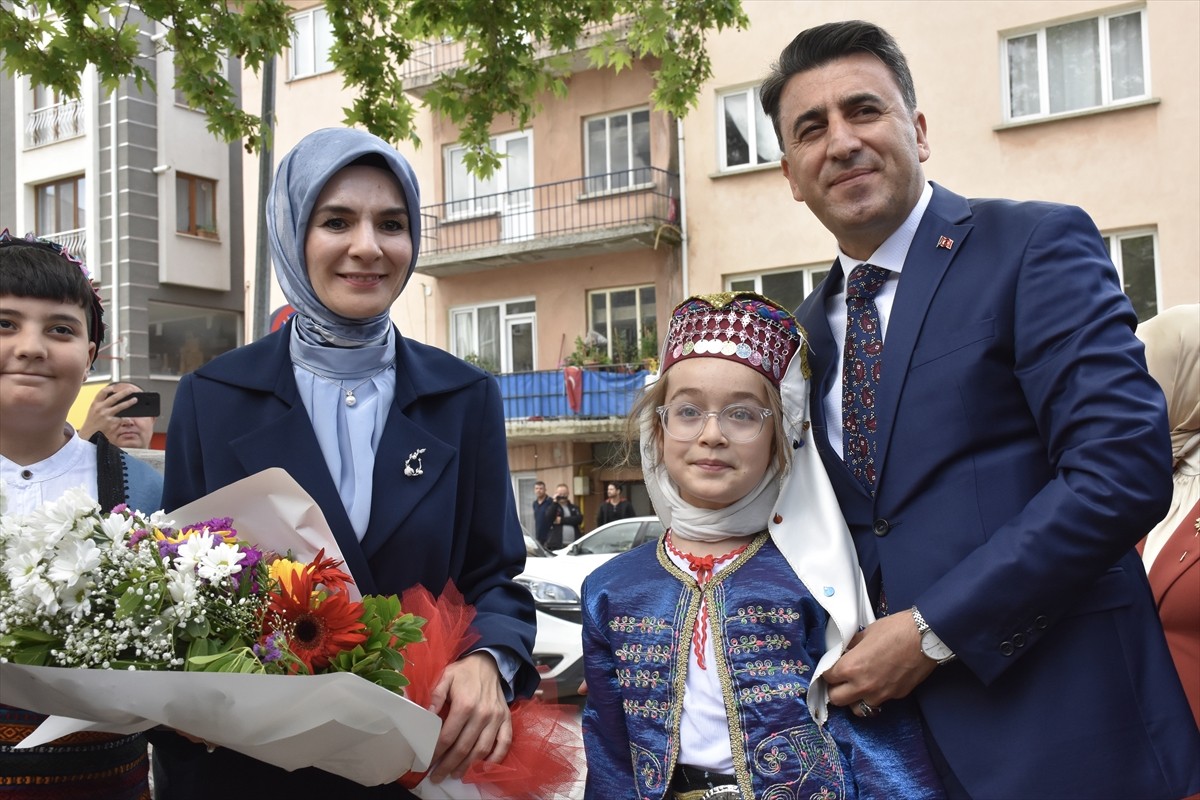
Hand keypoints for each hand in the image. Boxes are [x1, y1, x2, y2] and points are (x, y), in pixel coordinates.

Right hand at [79, 386, 138, 440]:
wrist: (88, 434)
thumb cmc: (91, 423)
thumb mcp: (92, 411)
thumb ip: (100, 404)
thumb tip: (111, 397)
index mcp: (95, 404)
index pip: (102, 393)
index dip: (109, 388)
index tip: (115, 387)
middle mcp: (100, 408)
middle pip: (114, 398)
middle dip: (124, 393)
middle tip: (130, 390)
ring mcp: (106, 415)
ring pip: (120, 407)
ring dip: (129, 402)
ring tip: (135, 400)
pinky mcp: (111, 423)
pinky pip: (122, 419)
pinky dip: (127, 419)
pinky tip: (130, 419)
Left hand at [427, 651, 510, 781]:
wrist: (489, 663)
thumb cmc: (464, 672)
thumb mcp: (446, 677)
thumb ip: (436, 696)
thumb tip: (427, 715)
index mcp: (465, 704)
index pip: (448, 736)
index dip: (437, 752)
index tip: (428, 762)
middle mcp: (482, 714)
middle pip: (463, 747)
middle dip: (448, 765)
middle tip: (437, 776)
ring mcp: (496, 718)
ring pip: (482, 750)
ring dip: (468, 766)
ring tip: (455, 774)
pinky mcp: (506, 719)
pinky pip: (504, 743)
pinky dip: (496, 758)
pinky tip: (484, 768)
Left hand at [823, 612, 936, 712]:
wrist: (925, 638)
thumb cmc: (895, 630)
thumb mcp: (866, 633)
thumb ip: (851, 646)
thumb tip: (843, 651)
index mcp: (851, 668)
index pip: (827, 678)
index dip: (827, 671)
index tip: (830, 667)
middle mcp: (863, 686)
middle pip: (836, 699)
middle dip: (835, 689)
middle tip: (839, 680)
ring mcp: (880, 695)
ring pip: (857, 708)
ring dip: (854, 699)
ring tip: (858, 687)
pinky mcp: (896, 697)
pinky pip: (878, 702)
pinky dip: (874, 696)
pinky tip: (878, 683)